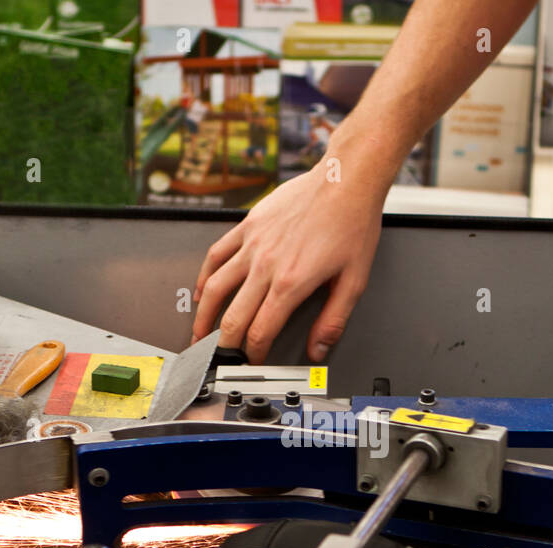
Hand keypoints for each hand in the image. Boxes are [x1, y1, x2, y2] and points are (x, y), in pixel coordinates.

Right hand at [192, 163, 386, 362]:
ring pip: (215, 287)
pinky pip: (216, 255)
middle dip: (224, 344)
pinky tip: (202, 290)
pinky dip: (205, 276)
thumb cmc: (352, 224)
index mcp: (292, 284)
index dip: (254, 354)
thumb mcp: (354, 281)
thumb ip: (333, 320)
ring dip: (204, 316)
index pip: (260, 332)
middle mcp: (266, 266)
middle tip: (220, 356)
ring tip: (199, 332)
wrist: (345, 181)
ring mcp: (253, 244)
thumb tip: (319, 348)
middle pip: (233, 316)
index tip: (254, 360)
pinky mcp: (247, 226)